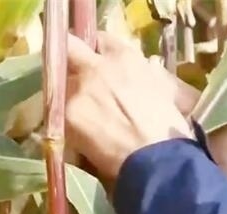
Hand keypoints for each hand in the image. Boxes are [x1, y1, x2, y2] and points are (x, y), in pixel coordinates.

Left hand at [65, 32, 193, 182]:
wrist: (156, 160)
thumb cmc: (167, 129)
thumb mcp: (161, 89)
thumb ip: (140, 75)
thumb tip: (130, 77)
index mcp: (124, 57)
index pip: (99, 40)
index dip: (96, 52)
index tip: (95, 62)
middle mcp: (96, 67)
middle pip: (70, 50)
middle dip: (71, 61)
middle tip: (77, 80)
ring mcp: (78, 90)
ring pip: (62, 85)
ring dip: (69, 97)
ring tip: (82, 119)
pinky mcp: (67, 115)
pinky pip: (59, 114)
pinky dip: (66, 124)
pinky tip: (80, 137)